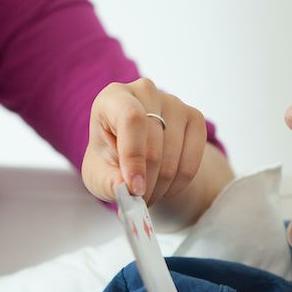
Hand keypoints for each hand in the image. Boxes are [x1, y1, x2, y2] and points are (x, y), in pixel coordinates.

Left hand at [82, 79, 207, 204]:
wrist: (134, 154)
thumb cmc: (109, 158)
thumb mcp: (97, 173)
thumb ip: (106, 181)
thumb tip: (125, 187)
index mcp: (113, 97)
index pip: (132, 119)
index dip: (134, 156)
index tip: (134, 188)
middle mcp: (145, 92)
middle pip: (154, 143)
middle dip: (146, 181)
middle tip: (138, 200)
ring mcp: (174, 102)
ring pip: (173, 156)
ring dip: (161, 186)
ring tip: (148, 192)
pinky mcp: (195, 117)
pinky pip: (193, 160)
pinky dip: (180, 182)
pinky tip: (166, 185)